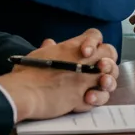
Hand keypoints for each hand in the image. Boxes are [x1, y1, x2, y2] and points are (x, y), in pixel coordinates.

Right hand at [0, 30, 118, 122]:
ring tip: (100, 84)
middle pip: (110, 53)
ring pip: (110, 77)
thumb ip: (50, 49)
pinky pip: (99, 98)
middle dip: (109, 60)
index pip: (95, 35)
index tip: (85, 50)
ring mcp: (85, 81)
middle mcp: (85, 61)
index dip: (94, 41)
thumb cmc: (28, 72)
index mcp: (74, 47)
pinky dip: (97, 99)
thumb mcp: (38, 54)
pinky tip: (88, 99)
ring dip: (108, 82)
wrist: (24, 93)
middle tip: (99, 68)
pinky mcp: (82, 98)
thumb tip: (50, 43)